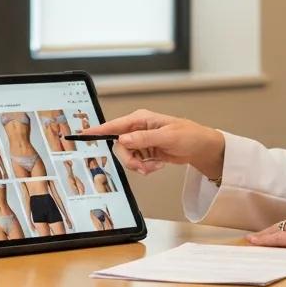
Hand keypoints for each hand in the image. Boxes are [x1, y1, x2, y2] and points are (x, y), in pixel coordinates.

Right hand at [78, 109, 224, 179]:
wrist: (203, 149)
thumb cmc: (190, 136)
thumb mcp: (168, 137)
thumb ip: (144, 139)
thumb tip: (124, 140)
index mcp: (141, 119)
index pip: (114, 125)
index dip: (98, 131)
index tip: (82, 134)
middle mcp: (138, 129)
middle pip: (120, 147)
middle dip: (130, 160)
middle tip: (143, 167)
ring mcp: (142, 141)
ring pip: (128, 157)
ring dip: (140, 166)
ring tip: (154, 166)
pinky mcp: (147, 151)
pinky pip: (137, 162)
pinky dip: (146, 167)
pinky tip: (157, 165)